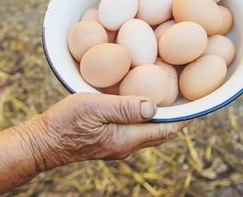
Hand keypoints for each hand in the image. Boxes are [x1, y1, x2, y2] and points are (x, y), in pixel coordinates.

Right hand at [15, 93, 190, 172]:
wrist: (42, 143)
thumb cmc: (66, 123)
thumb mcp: (94, 108)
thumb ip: (124, 107)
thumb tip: (153, 107)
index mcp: (127, 138)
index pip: (165, 129)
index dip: (184, 117)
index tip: (199, 104)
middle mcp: (126, 145)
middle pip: (160, 132)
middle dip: (176, 117)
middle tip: (188, 97)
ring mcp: (117, 145)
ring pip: (148, 131)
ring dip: (160, 117)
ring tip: (169, 97)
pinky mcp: (108, 141)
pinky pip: (135, 129)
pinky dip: (144, 117)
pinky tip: (140, 103)